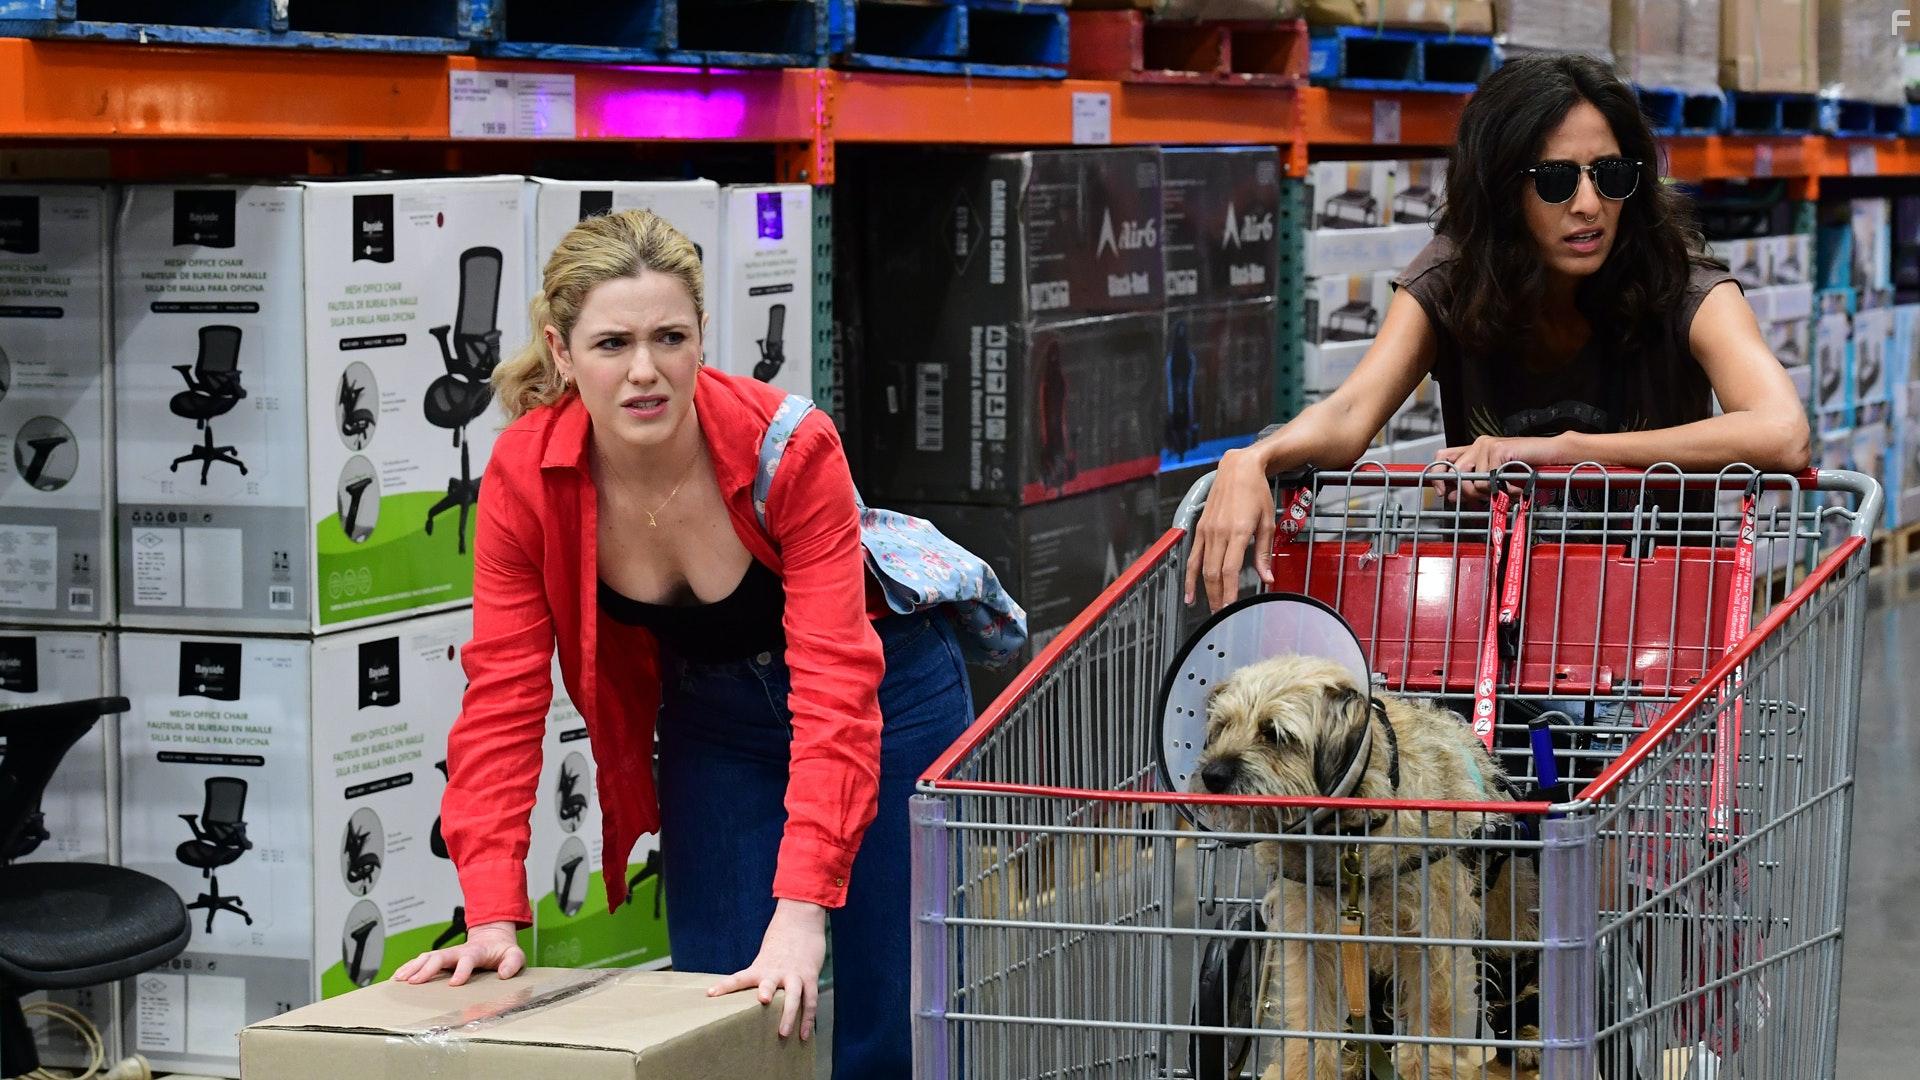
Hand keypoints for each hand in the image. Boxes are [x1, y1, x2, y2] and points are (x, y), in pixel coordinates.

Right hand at [392, 921, 525, 986]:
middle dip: (427, 969)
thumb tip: (503, 974)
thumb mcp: (515, 955)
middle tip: (414, 982)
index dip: (462, 970)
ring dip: (413, 967)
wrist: (493, 938)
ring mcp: (448, 954)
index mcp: (478, 952)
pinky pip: (422, 961)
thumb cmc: (503, 951)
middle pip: (440, 956)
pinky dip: (410, 967)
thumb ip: (513, 963)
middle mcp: (459, 951)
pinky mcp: (441, 958)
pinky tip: (398, 977)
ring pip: (427, 957)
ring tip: (399, 980)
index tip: (455, 983)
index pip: (468, 959)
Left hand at [707, 899, 826, 1039]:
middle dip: (766, 991)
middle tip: (763, 1000)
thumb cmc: (779, 946)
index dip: (725, 985)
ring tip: (784, 1033)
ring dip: (789, 1014)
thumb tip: (749, 1002)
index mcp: (760, 967)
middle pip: (770, 982)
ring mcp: (795, 974)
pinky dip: (808, 1019)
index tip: (710, 994)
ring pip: (794, 996)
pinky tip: (804, 1034)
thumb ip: (759, 977)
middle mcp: (776, 971)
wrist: (800, 922)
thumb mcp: (764, 959)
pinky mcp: (810, 977)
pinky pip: (811, 1000)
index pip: (739, 977)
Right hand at [1184, 446, 1276, 612]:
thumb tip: (1267, 578)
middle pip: (1213, 573)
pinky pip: (1193, 555)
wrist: (1238, 467)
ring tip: (1206, 608)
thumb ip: (1264, 552)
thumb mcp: (1267, 521)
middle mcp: (1218, 533)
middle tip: (1222, 615)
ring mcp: (1206, 530)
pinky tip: (1190, 589)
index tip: (1232, 609)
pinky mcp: (1200, 527)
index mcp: (1237, 532)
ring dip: (1203, 590)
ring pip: (1201, 567)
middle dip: (1217, 596)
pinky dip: (1190, 575)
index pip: (1230, 570)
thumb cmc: (1257, 492)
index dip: (1230, 592)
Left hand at [1433, 434, 1577, 501]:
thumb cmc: (1525, 470)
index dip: (1437, 475)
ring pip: (1474, 482)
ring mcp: (1487, 445)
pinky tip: (1516, 484)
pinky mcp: (1498, 449)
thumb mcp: (1495, 481)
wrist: (1551, 456)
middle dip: (1468, 493)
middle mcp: (1478, 444)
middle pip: (1455, 474)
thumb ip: (1471, 486)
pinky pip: (1489, 480)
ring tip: (1507, 489)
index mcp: (1474, 450)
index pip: (1443, 457)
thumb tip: (1449, 496)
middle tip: (1487, 497)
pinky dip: (1504, 489)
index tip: (1442, 493)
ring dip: (1490, 493)